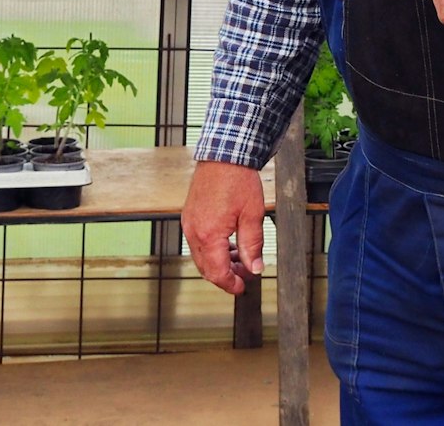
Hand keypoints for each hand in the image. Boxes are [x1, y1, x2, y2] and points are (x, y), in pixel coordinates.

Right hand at [182, 160, 265, 294]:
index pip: (217, 273)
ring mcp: (189, 223)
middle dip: (226, 275)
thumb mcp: (253, 216)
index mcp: (209, 235)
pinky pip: (198, 242)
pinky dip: (212, 249)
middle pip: (206, 268)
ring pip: (201, 256)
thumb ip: (252, 245)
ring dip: (219, 262)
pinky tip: (228, 245)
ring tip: (240, 258)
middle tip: (246, 274)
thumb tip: (254, 267)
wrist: (224, 155)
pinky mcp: (190, 216)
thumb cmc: (238, 180)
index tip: (242, 288)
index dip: (230, 284)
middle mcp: (194, 231)